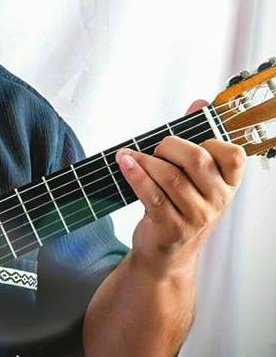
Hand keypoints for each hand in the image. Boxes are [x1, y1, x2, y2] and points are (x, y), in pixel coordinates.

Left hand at [116, 99, 245, 278]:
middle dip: (170, 146)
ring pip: (170, 177)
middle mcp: (217, 201)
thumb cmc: (179, 205)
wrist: (166, 253)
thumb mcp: (194, 176)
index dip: (208, 141)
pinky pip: (151, 194)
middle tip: (156, 148)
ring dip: (145, 160)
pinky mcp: (171, 228)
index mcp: (228, 184)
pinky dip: (135, 174)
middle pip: (197, 159)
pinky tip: (124, 162)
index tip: (187, 141)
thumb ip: (196, 138)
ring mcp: (196, 217)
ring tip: (130, 156)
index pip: (232, 154)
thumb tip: (200, 103)